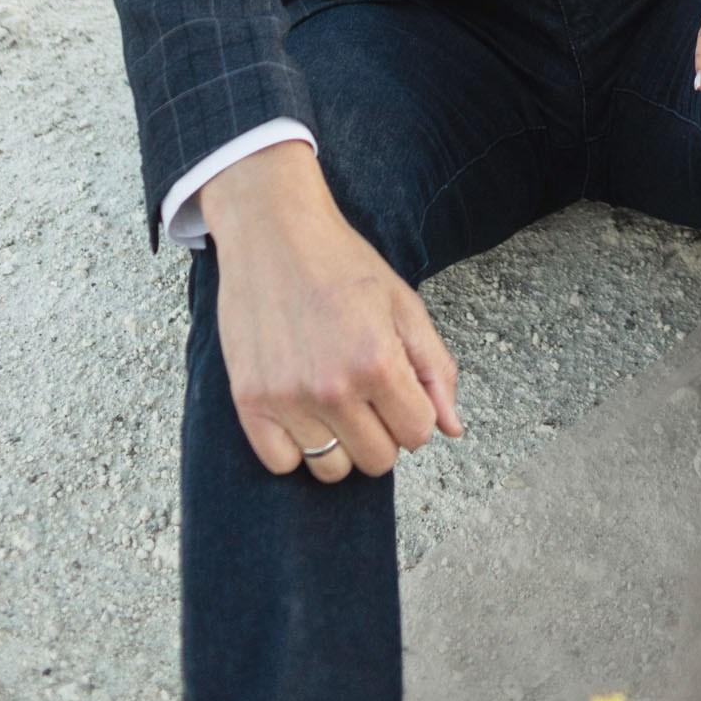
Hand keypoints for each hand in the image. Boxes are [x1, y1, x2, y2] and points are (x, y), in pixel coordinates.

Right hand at [200, 141, 462, 485]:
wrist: (274, 232)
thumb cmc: (342, 263)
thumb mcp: (403, 304)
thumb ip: (434, 368)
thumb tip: (452, 429)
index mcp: (377, 361)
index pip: (417, 434)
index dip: (413, 412)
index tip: (398, 387)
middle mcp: (332, 388)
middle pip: (377, 460)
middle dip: (382, 430)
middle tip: (366, 390)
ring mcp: (287, 398)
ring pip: (331, 469)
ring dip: (340, 442)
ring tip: (333, 398)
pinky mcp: (249, 401)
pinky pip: (282, 462)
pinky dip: (294, 445)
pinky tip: (301, 407)